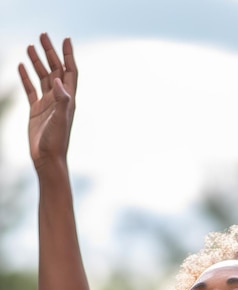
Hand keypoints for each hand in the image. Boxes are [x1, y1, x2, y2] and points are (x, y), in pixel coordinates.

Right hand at [18, 33, 77, 169]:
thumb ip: (62, 100)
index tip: (65, 39)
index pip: (70, 72)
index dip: (68, 56)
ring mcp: (47, 105)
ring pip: (42, 78)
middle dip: (50, 53)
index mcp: (68, 100)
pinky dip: (26, 78)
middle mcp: (59, 100)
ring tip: (30, 47)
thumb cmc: (56, 142)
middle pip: (55, 71)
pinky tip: (21, 66)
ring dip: (37, 62)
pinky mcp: (36, 111)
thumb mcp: (60, 120)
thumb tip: (58, 81)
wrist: (48, 159)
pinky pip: (31, 90)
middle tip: (43, 36)